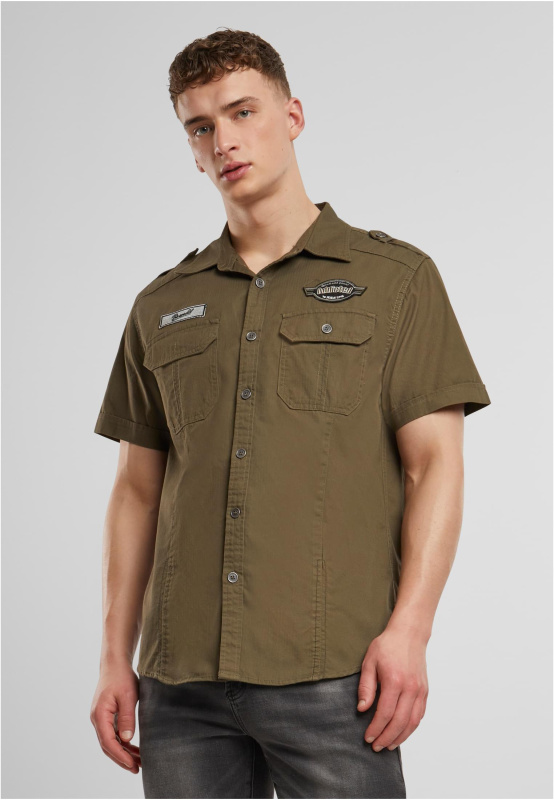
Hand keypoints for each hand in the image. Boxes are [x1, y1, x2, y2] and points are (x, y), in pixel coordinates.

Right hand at [90, 662, 140, 772]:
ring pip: (110, 742)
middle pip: (107, 746)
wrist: (115, 664)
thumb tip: (126, 739)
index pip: (108, 742)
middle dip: (121, 759)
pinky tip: (134, 749)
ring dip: (123, 752)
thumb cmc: (121, 677)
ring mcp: (101, 718)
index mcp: (100, 715)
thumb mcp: (127, 696)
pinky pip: (113, 734)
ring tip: (138, 762)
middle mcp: (97, 719)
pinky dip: (123, 743)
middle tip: (137, 769)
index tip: (132, 764)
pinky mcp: (107, 717)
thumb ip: (126, 717)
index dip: (120, 756)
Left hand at [357, 625, 428, 750]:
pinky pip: (420, 715)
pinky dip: (411, 727)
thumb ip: (366, 686)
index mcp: (395, 681)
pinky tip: (402, 732)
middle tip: (376, 746)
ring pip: (413, 722)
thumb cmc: (387, 646)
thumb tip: (362, 709)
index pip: (385, 713)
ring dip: (401, 737)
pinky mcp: (425, 691)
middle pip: (400, 722)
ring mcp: (420, 690)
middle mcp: (410, 688)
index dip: (376, 728)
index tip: (368, 737)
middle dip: (387, 737)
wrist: (409, 634)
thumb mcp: (370, 661)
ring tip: (389, 745)